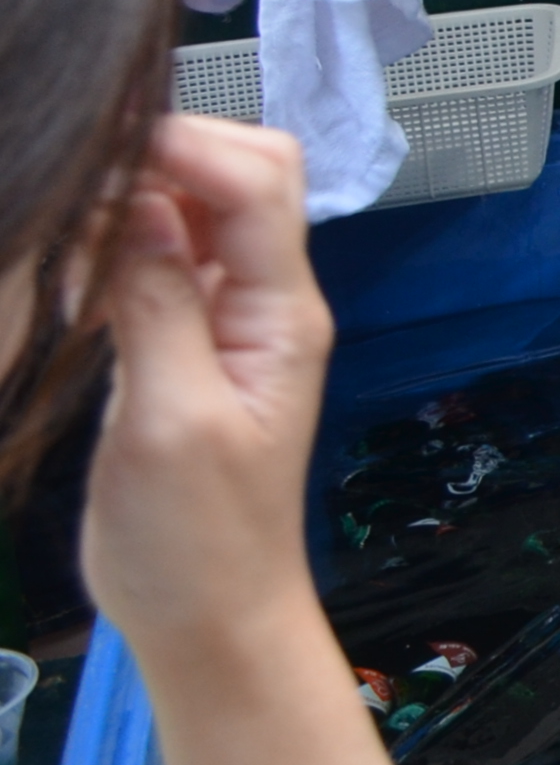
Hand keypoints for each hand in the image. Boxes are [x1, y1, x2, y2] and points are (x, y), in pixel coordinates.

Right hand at [81, 119, 334, 662]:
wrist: (209, 617)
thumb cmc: (197, 542)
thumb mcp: (168, 422)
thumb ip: (159, 305)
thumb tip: (143, 201)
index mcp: (282, 313)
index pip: (258, 182)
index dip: (186, 147)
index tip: (104, 153)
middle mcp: (266, 303)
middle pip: (241, 177)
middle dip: (167, 157)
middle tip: (84, 192)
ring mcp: (230, 322)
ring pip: (198, 214)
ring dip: (140, 203)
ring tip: (73, 241)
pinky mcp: (188, 346)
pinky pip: (165, 265)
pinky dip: (123, 252)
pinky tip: (78, 282)